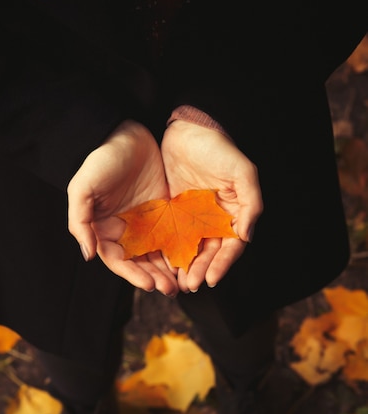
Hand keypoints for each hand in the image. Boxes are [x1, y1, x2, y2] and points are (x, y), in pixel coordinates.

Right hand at [68, 120, 178, 295]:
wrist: (125, 133)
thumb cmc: (100, 160)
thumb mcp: (83, 189)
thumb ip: (80, 222)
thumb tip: (87, 255)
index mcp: (105, 230)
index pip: (119, 261)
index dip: (133, 275)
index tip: (149, 284)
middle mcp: (126, 230)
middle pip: (141, 262)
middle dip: (155, 277)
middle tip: (171, 289)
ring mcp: (146, 222)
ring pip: (158, 253)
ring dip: (168, 269)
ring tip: (182, 282)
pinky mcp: (164, 211)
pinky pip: (173, 235)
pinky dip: (180, 249)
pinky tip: (191, 260)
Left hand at [161, 120, 262, 291]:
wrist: (189, 128)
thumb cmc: (219, 148)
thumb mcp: (243, 172)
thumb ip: (251, 203)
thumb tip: (247, 236)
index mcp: (233, 213)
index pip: (231, 246)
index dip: (223, 264)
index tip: (210, 279)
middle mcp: (214, 219)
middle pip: (210, 253)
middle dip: (201, 270)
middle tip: (190, 285)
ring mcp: (193, 217)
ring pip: (191, 249)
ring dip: (186, 267)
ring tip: (177, 283)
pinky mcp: (174, 212)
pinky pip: (172, 236)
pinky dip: (169, 252)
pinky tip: (162, 264)